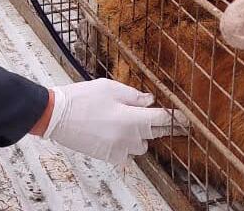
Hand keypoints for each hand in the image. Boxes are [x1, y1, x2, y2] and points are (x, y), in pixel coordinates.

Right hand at [33, 79, 178, 163]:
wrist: (56, 116)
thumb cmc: (81, 98)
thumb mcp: (109, 88)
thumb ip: (134, 96)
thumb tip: (150, 101)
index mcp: (131, 119)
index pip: (163, 120)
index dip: (177, 118)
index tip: (187, 119)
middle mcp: (128, 138)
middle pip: (154, 134)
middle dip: (156, 125)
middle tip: (155, 117)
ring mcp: (118, 149)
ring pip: (141, 145)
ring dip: (139, 135)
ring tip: (123, 120)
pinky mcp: (108, 156)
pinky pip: (126, 154)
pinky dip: (125, 145)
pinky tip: (114, 132)